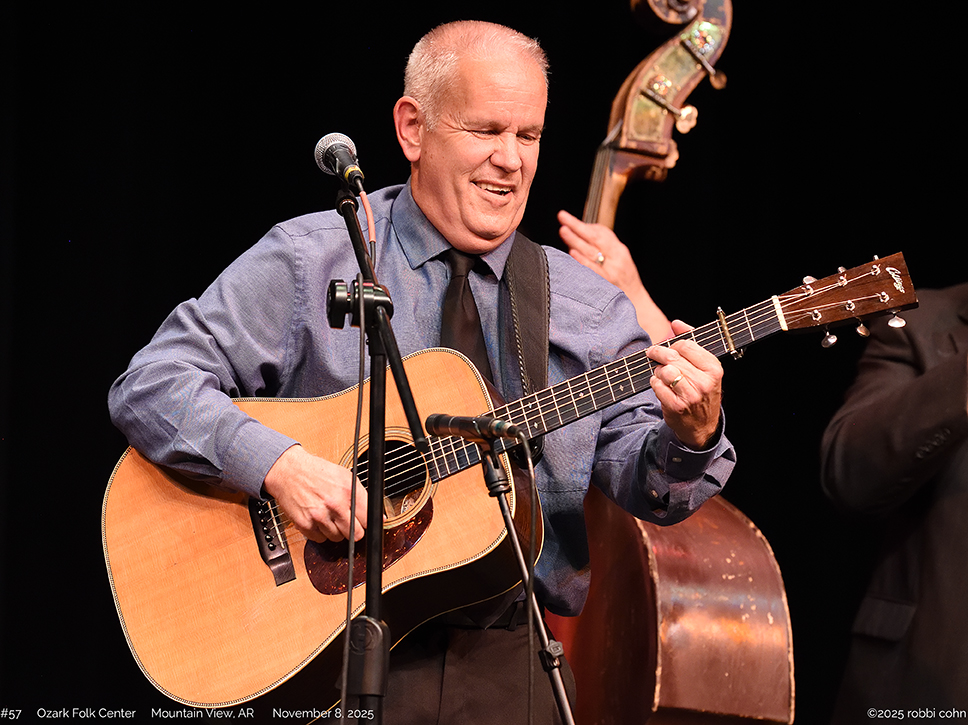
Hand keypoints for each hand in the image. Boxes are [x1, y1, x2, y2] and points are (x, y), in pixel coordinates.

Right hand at [263, 445, 367, 541]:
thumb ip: (362, 496)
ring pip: (338, 538)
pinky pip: (320, 539)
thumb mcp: (345, 476)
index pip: (368, 519)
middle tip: (348, 522)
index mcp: (348, 490)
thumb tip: (379, 516)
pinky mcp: (305, 524)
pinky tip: (318, 520)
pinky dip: (320, 533)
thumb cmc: (317, 472)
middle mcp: (335, 504)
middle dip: (354, 530)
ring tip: (329, 516)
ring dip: (336, 531)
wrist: (289, 471)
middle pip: (355, 534)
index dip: (367, 522)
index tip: (364, 522)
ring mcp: (319, 515)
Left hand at [557, 210, 672, 340]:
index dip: (586, 224)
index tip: (570, 219)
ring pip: (591, 251)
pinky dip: (582, 260)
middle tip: (562, 217)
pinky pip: (592, 269)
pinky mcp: (605, 283)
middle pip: (595, 238)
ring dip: (576, 239)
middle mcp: (617, 259)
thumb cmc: (625, 284)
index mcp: (620, 252)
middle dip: (577, 226)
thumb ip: (605, 251)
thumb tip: (583, 238)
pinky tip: (573, 253)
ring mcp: (611, 271)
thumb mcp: (620, 263)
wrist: (638, 307)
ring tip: (563, 230)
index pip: (603, 232)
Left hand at [647, 320, 723, 448]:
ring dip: (658, 370)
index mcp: (714, 368)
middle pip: (672, 357)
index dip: (673, 345)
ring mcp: (690, 396)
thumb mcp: (704, 367)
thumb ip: (691, 341)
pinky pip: (657, 385)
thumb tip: (676, 323)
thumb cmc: (702, 391)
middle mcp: (704, 382)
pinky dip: (654, 383)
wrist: (702, 426)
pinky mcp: (676, 406)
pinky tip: (660, 385)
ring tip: (662, 374)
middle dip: (658, 353)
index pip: (686, 345)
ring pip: (664, 371)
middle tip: (652, 353)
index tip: (669, 348)